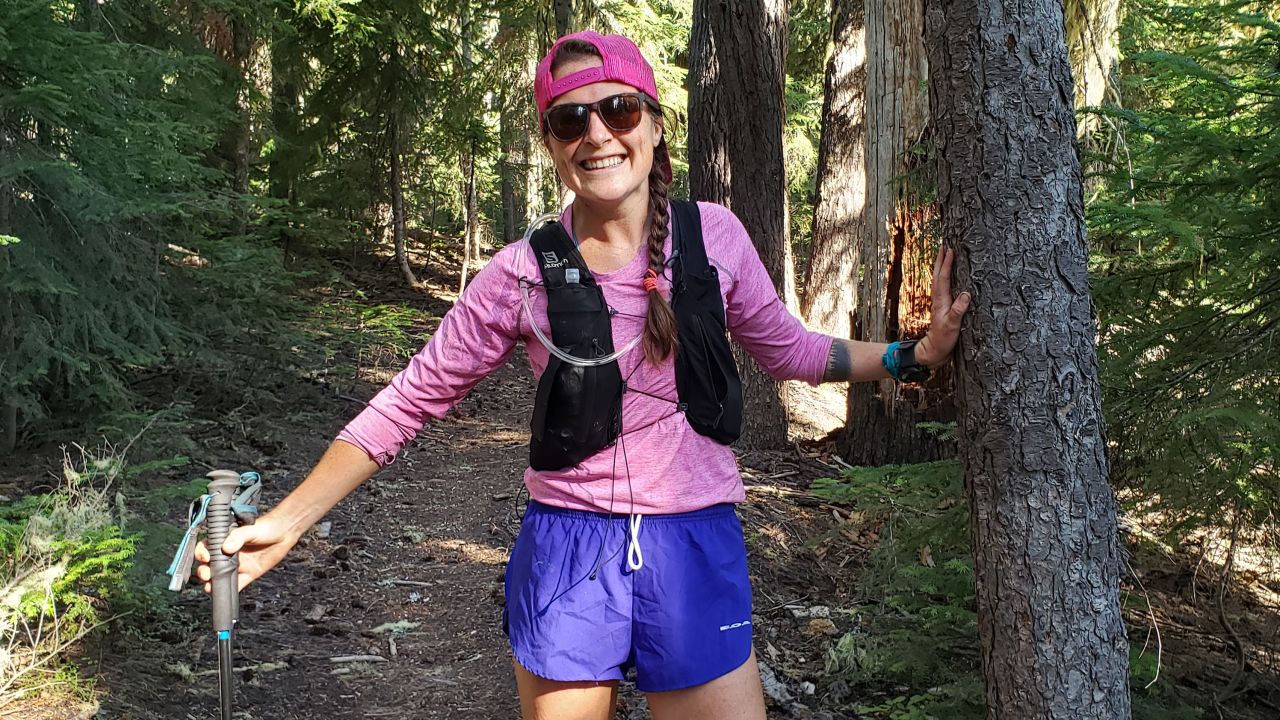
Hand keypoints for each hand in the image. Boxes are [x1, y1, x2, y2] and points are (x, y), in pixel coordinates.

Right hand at [194, 514, 298, 592]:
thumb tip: (226, 548)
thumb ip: (238, 537)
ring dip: (213, 583)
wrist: (286, 532)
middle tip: (206, 574)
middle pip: (210, 565)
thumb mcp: (251, 529)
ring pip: (221, 576)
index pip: (207, 548)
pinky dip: (230, 589)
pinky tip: (225, 592)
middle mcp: (230, 554)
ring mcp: (239, 565)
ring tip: (209, 586)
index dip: (202, 554)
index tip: (206, 557)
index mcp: (225, 541)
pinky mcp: (250, 573)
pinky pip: (238, 584)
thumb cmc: (267, 526)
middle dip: (204, 571)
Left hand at [916, 246, 970, 366]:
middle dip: (941, 261)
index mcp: (941, 300)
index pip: (943, 278)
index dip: (946, 264)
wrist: (934, 350)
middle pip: (938, 276)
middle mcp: (939, 299)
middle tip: (944, 246)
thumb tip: (966, 294)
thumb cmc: (943, 339)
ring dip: (941, 267)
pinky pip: (943, 287)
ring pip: (939, 280)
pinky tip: (949, 277)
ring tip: (945, 256)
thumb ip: (959, 310)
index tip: (950, 250)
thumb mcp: (952, 325)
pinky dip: (945, 278)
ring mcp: (940, 303)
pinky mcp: (943, 307)